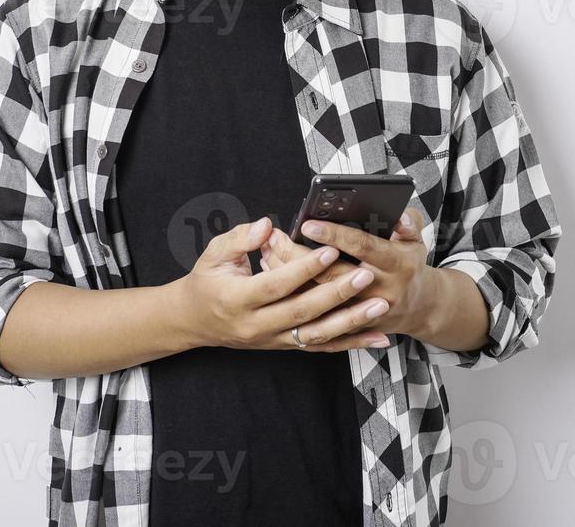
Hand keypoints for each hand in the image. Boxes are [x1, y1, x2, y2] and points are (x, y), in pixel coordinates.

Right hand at [174, 215, 392, 352]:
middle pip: (302, 312)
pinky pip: (321, 347)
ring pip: (317, 335)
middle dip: (337, 294)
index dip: (305, 268)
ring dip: (351, 322)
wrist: (194, 321)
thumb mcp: (213, 253)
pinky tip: (377, 338)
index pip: (276, 284)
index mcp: (238, 298)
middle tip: (365, 276)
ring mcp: (272, 339)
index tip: (331, 250)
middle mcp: (256, 325)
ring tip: (379, 307)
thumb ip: (240, 238)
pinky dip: (351, 343)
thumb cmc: (207, 281)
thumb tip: (267, 226)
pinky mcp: (284, 346)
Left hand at [260, 206, 433, 339]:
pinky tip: (274, 277)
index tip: (308, 225)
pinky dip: (293, 295)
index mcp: (396, 264)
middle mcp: (379, 290)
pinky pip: (315, 313)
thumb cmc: (410, 264)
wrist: (420, 308)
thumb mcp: (416, 239)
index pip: (362, 247)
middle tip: (274, 238)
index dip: (335, 236)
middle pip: (331, 274)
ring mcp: (362, 312)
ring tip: (267, 253)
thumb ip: (409, 223)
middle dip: (299, 256)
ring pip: (317, 297)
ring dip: (289, 276)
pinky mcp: (350, 326)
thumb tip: (397, 215)